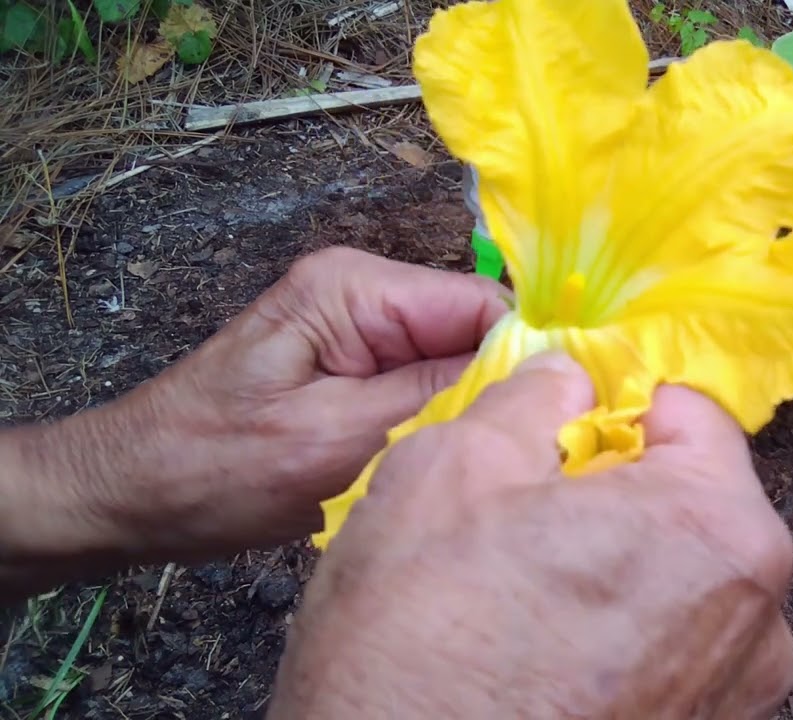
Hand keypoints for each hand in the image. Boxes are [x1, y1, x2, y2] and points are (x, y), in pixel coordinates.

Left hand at [0, 247, 506, 597]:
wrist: (128, 495)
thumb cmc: (213, 470)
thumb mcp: (336, 438)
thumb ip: (438, 393)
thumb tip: (541, 367)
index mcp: (356, 288)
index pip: (485, 305)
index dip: (530, 362)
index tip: (553, 428)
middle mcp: (364, 294)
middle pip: (476, 335)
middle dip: (497, 394)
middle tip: (509, 466)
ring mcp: (358, 331)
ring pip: (457, 368)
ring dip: (466, 418)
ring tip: (468, 472)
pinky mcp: (354, 370)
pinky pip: (425, 390)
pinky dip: (436, 430)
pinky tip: (435, 469)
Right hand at [267, 354, 792, 719]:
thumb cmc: (420, 652)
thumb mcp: (448, 471)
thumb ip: (530, 401)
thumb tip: (568, 377)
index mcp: (718, 526)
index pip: (690, 414)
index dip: (615, 407)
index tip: (558, 429)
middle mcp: (759, 616)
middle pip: (692, 504)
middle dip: (614, 496)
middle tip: (520, 522)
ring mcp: (739, 695)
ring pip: (679, 582)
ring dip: (615, 572)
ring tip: (523, 602)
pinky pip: (671, 654)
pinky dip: (620, 643)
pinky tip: (541, 662)